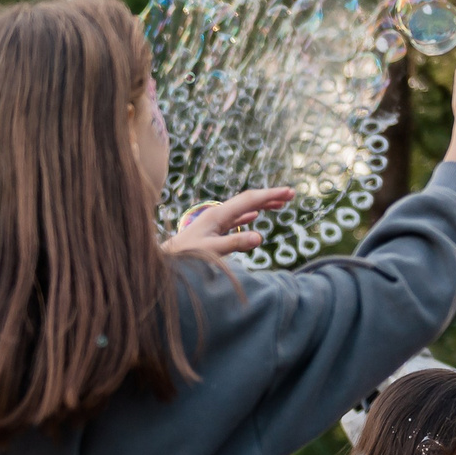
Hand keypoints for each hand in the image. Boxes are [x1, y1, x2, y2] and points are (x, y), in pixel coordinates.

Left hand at [165, 186, 294, 256]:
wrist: (164, 261)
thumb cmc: (184, 258)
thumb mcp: (211, 251)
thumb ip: (234, 243)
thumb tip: (259, 237)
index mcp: (218, 215)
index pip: (249, 200)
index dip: (270, 195)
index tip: (289, 193)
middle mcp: (217, 214)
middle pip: (248, 200)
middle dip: (270, 197)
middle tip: (291, 195)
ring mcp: (215, 222)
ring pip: (243, 209)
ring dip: (262, 205)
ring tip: (280, 205)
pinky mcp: (212, 231)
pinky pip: (235, 219)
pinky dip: (248, 215)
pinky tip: (254, 217)